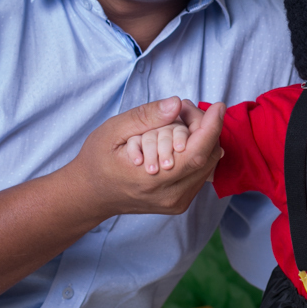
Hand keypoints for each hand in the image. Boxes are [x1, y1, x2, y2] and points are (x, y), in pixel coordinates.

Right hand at [67, 97, 225, 218]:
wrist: (88, 196)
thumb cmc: (97, 161)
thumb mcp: (113, 131)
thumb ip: (146, 117)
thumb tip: (176, 104)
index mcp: (153, 180)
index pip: (197, 153)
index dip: (211, 127)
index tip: (218, 106)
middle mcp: (170, 196)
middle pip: (208, 158)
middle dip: (206, 128)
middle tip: (187, 110)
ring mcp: (177, 203)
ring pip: (208, 166)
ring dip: (203, 140)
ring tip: (183, 122)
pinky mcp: (179, 203)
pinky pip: (200, 174)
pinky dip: (198, 152)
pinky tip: (182, 140)